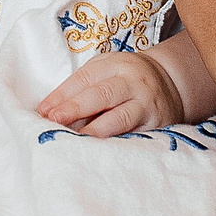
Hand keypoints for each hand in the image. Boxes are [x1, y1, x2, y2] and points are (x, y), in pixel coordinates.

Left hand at [38, 50, 184, 135]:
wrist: (172, 82)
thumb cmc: (127, 78)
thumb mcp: (109, 69)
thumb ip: (84, 86)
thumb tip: (51, 111)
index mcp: (116, 64)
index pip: (85, 78)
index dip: (63, 94)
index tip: (43, 110)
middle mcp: (132, 81)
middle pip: (102, 94)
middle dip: (76, 108)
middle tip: (55, 120)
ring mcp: (146, 103)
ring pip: (120, 117)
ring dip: (96, 129)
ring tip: (76, 139)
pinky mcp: (157, 124)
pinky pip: (135, 135)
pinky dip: (117, 143)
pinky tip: (101, 151)